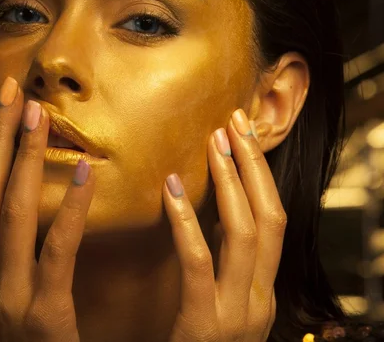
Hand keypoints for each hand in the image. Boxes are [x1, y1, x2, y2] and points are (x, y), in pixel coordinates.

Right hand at [0, 76, 94, 341]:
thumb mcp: (10, 293)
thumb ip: (14, 253)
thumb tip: (22, 205)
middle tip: (10, 88)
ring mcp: (6, 297)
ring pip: (9, 212)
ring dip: (21, 157)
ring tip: (37, 112)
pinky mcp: (42, 317)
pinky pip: (54, 253)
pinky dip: (66, 209)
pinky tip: (82, 172)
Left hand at [162, 109, 285, 341]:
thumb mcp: (218, 303)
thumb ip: (219, 264)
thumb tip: (208, 215)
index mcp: (261, 291)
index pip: (273, 220)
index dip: (260, 174)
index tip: (242, 135)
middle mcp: (260, 299)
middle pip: (270, 217)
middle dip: (254, 166)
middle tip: (233, 122)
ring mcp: (238, 315)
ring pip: (246, 233)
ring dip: (231, 182)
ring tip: (213, 142)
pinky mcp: (205, 326)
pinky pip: (200, 263)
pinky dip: (188, 222)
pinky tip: (172, 188)